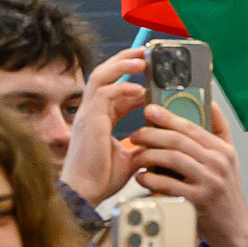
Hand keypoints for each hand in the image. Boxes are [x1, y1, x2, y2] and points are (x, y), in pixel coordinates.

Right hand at [60, 47, 147, 207]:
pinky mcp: (89, 120)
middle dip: (126, 61)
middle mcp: (92, 111)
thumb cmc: (102, 178)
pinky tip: (139, 89)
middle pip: (105, 74)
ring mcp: (88, 114)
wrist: (86, 193)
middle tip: (148, 53)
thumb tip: (161, 140)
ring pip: (101, 77)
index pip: (116, 89)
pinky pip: (103, 94)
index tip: (154, 74)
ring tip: (143, 60)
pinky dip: (122, 88)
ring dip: (122, 66)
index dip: (134, 79)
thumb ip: (143, 145)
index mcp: (101, 118)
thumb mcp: (130, 157)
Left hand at [129, 101, 247, 246]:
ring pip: (172, 159)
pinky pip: (168, 184)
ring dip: (149, 155)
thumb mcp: (230, 159)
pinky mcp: (198, 200)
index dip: (168, 117)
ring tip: (137, 156)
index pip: (192, 127)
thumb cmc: (225, 192)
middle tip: (136, 135)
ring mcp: (209, 182)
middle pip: (179, 141)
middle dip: (152, 135)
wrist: (233, 227)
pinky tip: (142, 177)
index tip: (150, 110)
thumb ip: (220, 131)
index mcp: (224, 150)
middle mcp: (218, 164)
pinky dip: (151, 179)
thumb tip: (210, 102)